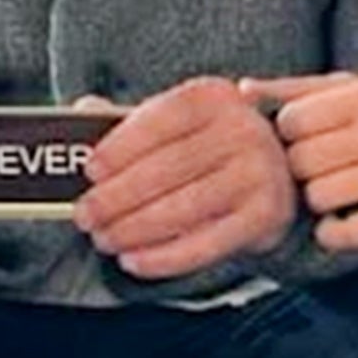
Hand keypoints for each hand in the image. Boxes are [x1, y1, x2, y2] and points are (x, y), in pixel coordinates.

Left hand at [74, 77, 295, 280]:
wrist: (275, 174)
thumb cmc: (208, 147)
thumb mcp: (176, 123)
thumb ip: (130, 121)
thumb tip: (83, 110)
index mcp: (215, 96)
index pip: (161, 119)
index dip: (122, 146)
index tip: (90, 170)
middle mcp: (243, 130)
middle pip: (168, 167)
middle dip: (118, 196)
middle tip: (85, 215)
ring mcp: (259, 174)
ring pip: (184, 208)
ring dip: (135, 229)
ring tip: (104, 238)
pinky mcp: (265, 216)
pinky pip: (206, 243)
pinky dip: (165, 256)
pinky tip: (134, 260)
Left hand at [239, 72, 357, 251]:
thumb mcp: (352, 87)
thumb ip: (295, 88)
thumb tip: (241, 89)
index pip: (291, 120)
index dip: (286, 134)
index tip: (300, 139)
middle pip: (300, 160)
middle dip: (297, 169)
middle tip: (312, 169)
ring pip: (318, 196)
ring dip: (315, 199)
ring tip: (329, 190)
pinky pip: (349, 233)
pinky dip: (333, 234)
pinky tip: (338, 222)